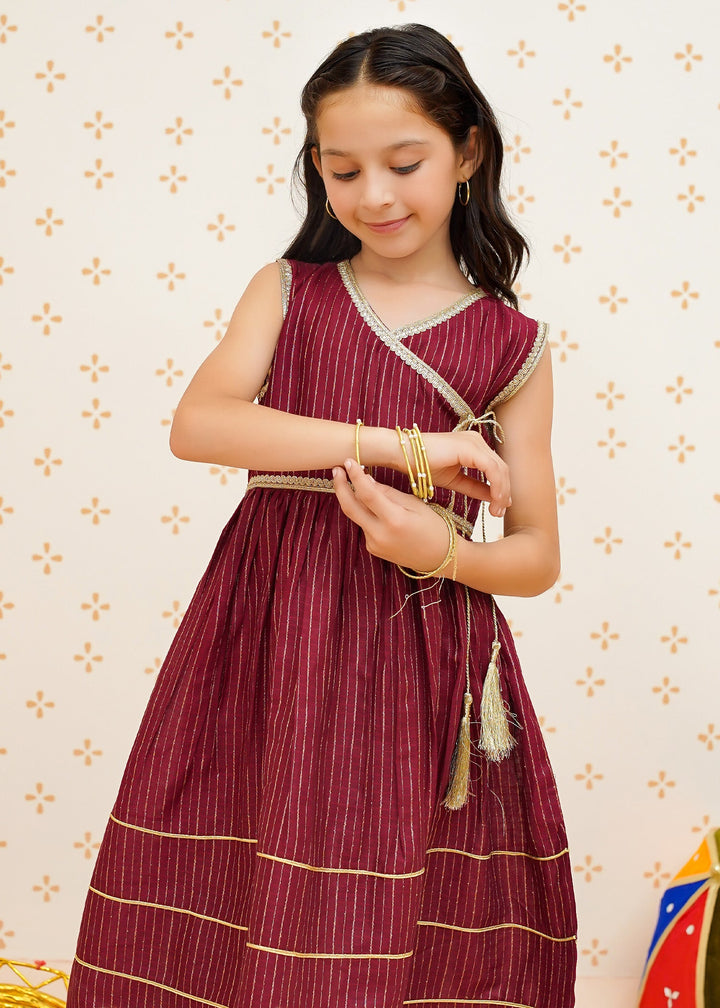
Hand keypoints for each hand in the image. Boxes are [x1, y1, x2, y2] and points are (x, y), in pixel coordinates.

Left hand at [332, 460, 453, 573]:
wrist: (440, 558)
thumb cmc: (434, 527)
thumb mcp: (415, 504)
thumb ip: (388, 493)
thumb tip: (366, 480)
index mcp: (394, 520)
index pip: (367, 494)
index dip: (355, 476)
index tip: (348, 461)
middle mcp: (380, 534)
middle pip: (350, 507)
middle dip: (340, 487)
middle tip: (336, 470)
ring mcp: (374, 544)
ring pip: (357, 516)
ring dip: (354, 499)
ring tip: (354, 483)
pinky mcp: (372, 549)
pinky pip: (364, 526)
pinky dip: (367, 514)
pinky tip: (377, 510)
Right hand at [420, 430, 509, 517]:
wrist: (403, 455)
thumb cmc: (421, 465)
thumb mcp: (454, 481)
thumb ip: (474, 487)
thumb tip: (492, 497)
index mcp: (473, 446)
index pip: (495, 468)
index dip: (501, 489)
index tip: (500, 507)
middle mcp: (477, 441)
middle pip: (501, 469)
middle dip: (504, 493)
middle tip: (499, 513)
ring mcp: (475, 442)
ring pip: (500, 469)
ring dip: (501, 492)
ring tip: (496, 511)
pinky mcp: (471, 448)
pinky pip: (492, 469)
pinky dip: (496, 486)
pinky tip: (494, 500)